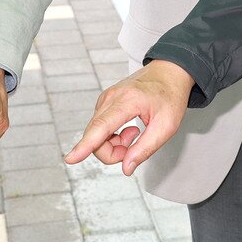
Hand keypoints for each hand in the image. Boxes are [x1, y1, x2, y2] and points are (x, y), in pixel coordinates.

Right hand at [65, 60, 194, 174]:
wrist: (169, 72)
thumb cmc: (170, 97)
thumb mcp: (167, 126)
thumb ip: (145, 148)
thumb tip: (126, 168)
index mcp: (128, 101)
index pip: (102, 127)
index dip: (86, 146)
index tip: (70, 158)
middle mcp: (111, 97)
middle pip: (96, 137)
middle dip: (112, 152)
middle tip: (135, 146)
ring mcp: (105, 99)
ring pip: (96, 135)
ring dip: (113, 145)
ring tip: (135, 134)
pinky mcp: (104, 103)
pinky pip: (99, 129)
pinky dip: (112, 137)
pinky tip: (129, 128)